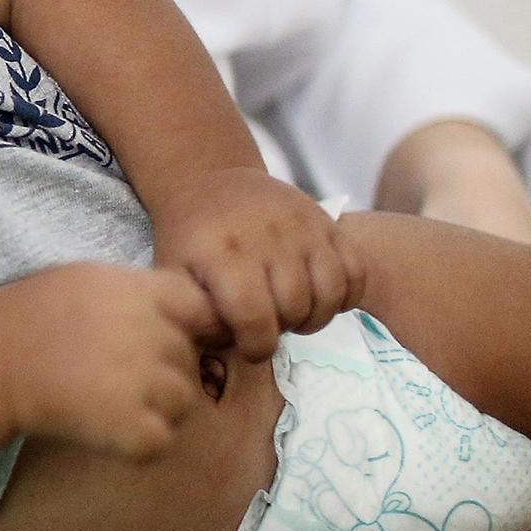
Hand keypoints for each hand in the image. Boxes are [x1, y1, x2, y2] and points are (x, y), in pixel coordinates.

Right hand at [0, 264, 217, 459]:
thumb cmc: (32, 318)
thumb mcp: (90, 280)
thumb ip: (140, 292)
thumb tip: (188, 313)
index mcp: (139, 291)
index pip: (201, 308)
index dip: (187, 326)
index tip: (160, 338)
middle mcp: (148, 332)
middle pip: (190, 358)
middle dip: (165, 370)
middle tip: (117, 376)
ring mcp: (141, 380)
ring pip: (185, 401)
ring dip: (159, 408)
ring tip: (113, 402)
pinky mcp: (129, 427)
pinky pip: (162, 440)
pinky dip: (141, 443)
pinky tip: (108, 428)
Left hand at [153, 168, 359, 361]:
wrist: (210, 180)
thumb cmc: (190, 238)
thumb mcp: (175, 274)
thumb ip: (195, 314)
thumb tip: (226, 350)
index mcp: (223, 254)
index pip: (253, 317)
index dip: (257, 346)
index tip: (251, 347)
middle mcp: (267, 237)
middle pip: (294, 307)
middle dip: (283, 329)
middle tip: (269, 325)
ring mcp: (302, 226)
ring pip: (330, 291)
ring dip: (316, 316)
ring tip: (295, 315)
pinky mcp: (326, 221)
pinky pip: (355, 269)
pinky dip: (346, 294)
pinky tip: (321, 298)